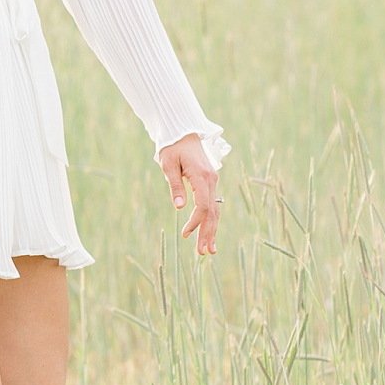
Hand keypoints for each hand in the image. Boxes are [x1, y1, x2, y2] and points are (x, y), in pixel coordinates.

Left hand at [158, 133, 219, 257]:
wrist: (182, 132)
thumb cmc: (172, 147)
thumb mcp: (168, 164)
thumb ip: (175, 186)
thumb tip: (179, 208)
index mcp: (201, 176)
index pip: (203, 206)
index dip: (194, 222)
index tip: (184, 233)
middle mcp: (211, 180)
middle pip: (212, 212)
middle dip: (207, 233)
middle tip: (202, 252)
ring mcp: (212, 181)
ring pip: (215, 210)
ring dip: (211, 230)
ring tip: (208, 250)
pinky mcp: (209, 182)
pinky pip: (213, 204)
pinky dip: (211, 219)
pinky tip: (209, 233)